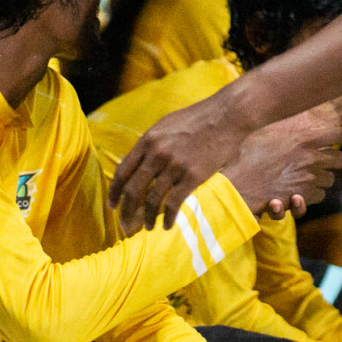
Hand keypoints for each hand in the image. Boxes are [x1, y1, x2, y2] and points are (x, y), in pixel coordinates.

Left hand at [109, 92, 252, 234]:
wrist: (228, 114)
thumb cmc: (200, 117)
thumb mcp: (168, 124)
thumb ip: (153, 142)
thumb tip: (140, 161)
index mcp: (149, 139)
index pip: (124, 171)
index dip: (115, 191)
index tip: (113, 205)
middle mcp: (157, 153)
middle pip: (133, 189)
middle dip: (127, 211)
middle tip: (125, 224)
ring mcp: (175, 165)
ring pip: (152, 200)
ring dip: (147, 218)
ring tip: (148, 227)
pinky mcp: (193, 175)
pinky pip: (174, 203)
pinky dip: (168, 217)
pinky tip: (168, 225)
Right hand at [224, 105, 341, 218]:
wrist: (239, 184)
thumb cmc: (245, 156)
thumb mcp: (263, 132)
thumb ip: (279, 123)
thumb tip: (280, 108)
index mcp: (304, 138)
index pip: (337, 134)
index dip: (341, 135)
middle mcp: (311, 158)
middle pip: (339, 159)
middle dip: (334, 160)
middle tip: (326, 159)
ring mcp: (310, 178)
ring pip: (330, 179)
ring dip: (322, 177)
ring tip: (311, 175)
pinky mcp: (304, 196)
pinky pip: (320, 195)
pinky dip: (313, 193)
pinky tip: (303, 189)